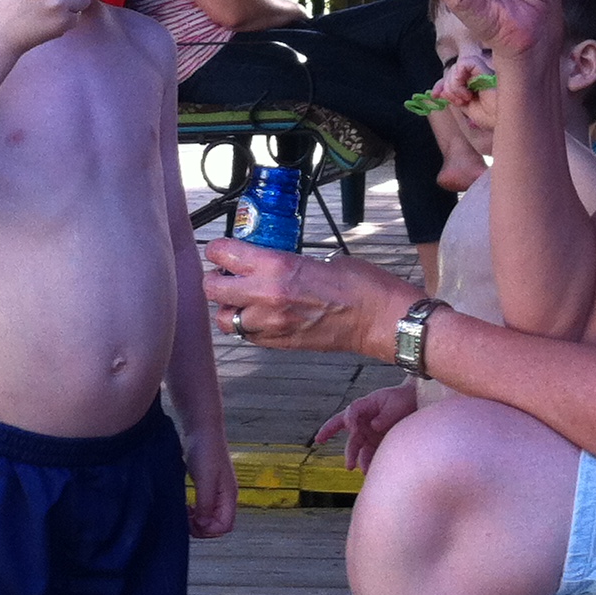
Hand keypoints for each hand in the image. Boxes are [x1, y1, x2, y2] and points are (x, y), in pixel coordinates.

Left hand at [186, 441, 237, 538]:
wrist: (201, 428)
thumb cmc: (206, 450)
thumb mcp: (206, 479)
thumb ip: (206, 503)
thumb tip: (203, 525)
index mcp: (229, 496)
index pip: (225, 526)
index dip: (208, 529)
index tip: (192, 521)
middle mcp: (225, 496)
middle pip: (217, 525)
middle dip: (201, 527)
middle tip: (185, 519)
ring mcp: (216, 491)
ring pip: (209, 517)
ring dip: (197, 520)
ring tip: (184, 512)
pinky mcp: (207, 485)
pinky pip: (203, 507)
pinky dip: (194, 512)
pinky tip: (185, 505)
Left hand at [202, 238, 408, 358]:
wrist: (381, 321)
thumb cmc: (361, 285)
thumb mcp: (319, 259)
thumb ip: (287, 263)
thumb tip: (270, 263)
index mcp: (277, 267)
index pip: (224, 255)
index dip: (218, 250)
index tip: (220, 249)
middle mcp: (266, 297)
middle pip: (214, 289)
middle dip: (215, 279)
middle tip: (224, 273)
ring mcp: (271, 325)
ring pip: (225, 319)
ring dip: (228, 307)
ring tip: (240, 299)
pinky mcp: (279, 345)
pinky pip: (247, 336)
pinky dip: (246, 326)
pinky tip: (259, 316)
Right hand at [314, 381, 419, 470]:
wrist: (418, 404)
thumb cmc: (403, 399)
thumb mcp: (395, 403)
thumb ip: (385, 416)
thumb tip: (374, 426)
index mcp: (366, 406)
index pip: (352, 411)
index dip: (349, 418)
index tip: (351, 427)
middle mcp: (364, 422)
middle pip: (351, 434)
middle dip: (348, 448)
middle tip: (349, 462)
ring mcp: (369, 435)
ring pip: (358, 448)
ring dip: (356, 459)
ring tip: (362, 470)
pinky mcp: (377, 445)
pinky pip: (369, 456)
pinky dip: (369, 464)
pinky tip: (372, 471)